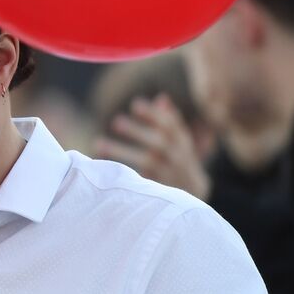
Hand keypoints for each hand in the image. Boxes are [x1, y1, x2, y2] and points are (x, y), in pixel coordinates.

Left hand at [95, 94, 211, 199]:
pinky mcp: (158, 190)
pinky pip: (137, 180)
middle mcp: (178, 157)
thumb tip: (161, 98)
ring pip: (145, 162)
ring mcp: (168, 174)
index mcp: (182, 142)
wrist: (195, 195)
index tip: (135, 104)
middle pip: (158, 143)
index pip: (170, 125)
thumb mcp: (180, 142)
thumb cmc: (181, 161)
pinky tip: (101, 166)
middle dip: (137, 132)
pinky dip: (120, 172)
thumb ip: (171, 122)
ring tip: (97, 143)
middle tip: (115, 122)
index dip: (153, 114)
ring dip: (120, 151)